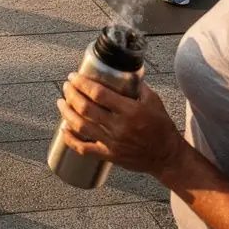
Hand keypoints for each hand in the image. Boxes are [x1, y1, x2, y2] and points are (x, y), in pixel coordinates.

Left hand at [58, 73, 182, 178]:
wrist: (167, 156)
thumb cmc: (161, 126)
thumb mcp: (154, 101)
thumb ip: (139, 86)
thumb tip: (125, 71)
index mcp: (130, 110)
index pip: (99, 94)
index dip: (83, 83)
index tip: (74, 76)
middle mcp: (118, 126)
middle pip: (86, 108)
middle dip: (71, 94)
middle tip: (66, 86)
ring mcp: (112, 142)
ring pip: (81, 126)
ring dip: (67, 112)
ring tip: (61, 102)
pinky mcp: (109, 155)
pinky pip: (84, 148)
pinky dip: (70, 139)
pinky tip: (63, 129)